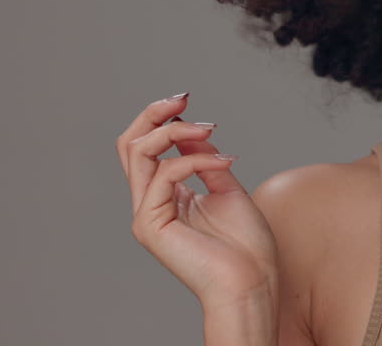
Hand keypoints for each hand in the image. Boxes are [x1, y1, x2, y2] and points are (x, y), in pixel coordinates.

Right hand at [116, 93, 279, 305]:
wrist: (252, 284)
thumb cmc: (246, 247)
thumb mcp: (227, 188)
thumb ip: (206, 160)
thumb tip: (193, 130)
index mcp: (165, 196)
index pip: (145, 148)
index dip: (160, 118)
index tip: (186, 100)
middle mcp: (150, 203)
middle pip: (130, 144)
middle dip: (153, 113)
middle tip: (182, 98)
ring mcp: (147, 215)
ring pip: (138, 153)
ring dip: (175, 130)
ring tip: (209, 129)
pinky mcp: (151, 225)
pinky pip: (164, 176)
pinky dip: (195, 160)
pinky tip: (223, 163)